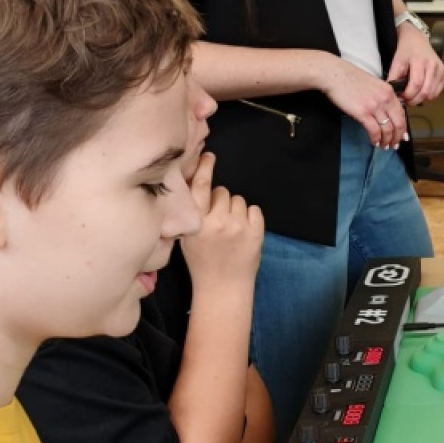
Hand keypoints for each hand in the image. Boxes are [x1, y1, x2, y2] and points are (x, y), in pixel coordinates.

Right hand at [179, 153, 263, 283]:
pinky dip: (250, 217)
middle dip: (220, 200)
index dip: (205, 168)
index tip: (209, 156)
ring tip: (230, 227)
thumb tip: (195, 185)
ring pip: (239, 200)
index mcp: (196, 222)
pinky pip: (255, 209)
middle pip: (222, 191)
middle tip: (217, 218)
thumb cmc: (201, 261)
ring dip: (235, 209)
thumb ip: (190, 213)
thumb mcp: (186, 237)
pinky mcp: (257, 232)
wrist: (223, 286)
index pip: (201, 187)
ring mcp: (239, 226)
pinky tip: (243, 230)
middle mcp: (218, 221)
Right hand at [320, 56, 405, 149]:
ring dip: (386, 141)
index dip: (403, 128)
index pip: (402, 113)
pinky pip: (374, 130)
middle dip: (397, 138)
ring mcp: (375, 106)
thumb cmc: (350, 79)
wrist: (335, 74)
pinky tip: (374, 142)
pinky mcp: (363, 113)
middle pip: (399, 124)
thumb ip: (382, 97)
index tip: (402, 136)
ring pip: (387, 129)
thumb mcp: (373, 85)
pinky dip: (375, 139)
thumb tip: (386, 113)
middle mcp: (385, 99)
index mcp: (389, 92)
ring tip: (384, 146)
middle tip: (394, 145)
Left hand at [387, 23, 443, 105]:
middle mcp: (433, 65)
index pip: (416, 84)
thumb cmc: (406, 50)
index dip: (408, 95)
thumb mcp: (396, 61)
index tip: (401, 97)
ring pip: (432, 94)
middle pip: (425, 92)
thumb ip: (394, 77)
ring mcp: (441, 70)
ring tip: (413, 95)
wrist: (417, 40)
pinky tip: (421, 90)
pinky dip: (429, 95)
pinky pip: (437, 92)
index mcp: (420, 61)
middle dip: (414, 100)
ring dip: (421, 99)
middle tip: (406, 99)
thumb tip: (394, 94)